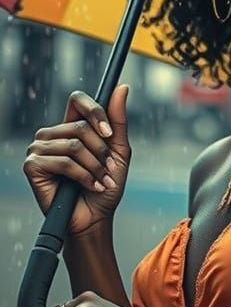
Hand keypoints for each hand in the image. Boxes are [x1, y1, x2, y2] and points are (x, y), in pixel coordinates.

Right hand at [23, 86, 130, 235]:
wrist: (95, 218)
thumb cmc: (105, 185)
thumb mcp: (118, 151)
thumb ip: (117, 121)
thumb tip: (122, 87)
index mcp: (69, 126)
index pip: (77, 99)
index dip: (95, 111)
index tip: (110, 134)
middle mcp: (51, 134)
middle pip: (81, 126)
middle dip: (101, 151)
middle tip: (108, 169)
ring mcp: (38, 149)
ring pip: (74, 145)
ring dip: (94, 167)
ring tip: (100, 181)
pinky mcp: (32, 166)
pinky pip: (63, 162)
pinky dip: (83, 176)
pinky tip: (89, 186)